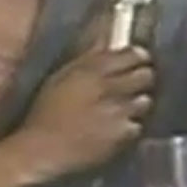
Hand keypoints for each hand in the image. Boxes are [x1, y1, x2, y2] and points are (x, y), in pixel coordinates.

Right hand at [13, 43, 154, 180]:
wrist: (40, 150)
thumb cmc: (46, 113)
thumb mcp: (61, 77)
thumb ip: (88, 58)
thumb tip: (107, 36)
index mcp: (91, 69)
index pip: (132, 54)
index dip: (139, 57)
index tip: (140, 61)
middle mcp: (107, 86)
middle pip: (146, 76)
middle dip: (143, 80)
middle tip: (136, 86)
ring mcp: (117, 111)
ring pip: (145, 101)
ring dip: (137, 105)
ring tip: (124, 111)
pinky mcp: (121, 134)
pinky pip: (138, 126)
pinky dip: (130, 129)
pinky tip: (117, 131)